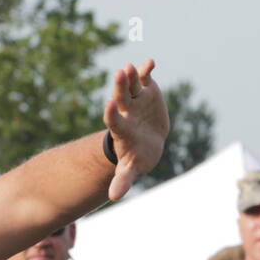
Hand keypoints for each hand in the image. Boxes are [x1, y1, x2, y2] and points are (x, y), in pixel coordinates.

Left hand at [102, 59, 168, 201]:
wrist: (146, 144)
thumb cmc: (135, 159)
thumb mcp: (129, 170)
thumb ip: (122, 180)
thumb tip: (114, 197)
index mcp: (121, 129)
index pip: (113, 120)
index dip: (111, 113)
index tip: (109, 105)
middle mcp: (126, 111)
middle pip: (121, 97)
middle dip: (120, 86)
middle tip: (119, 73)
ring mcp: (136, 100)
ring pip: (132, 85)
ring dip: (131, 76)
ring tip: (131, 66)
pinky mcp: (147, 92)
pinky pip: (145, 79)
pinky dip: (146, 71)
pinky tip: (150, 63)